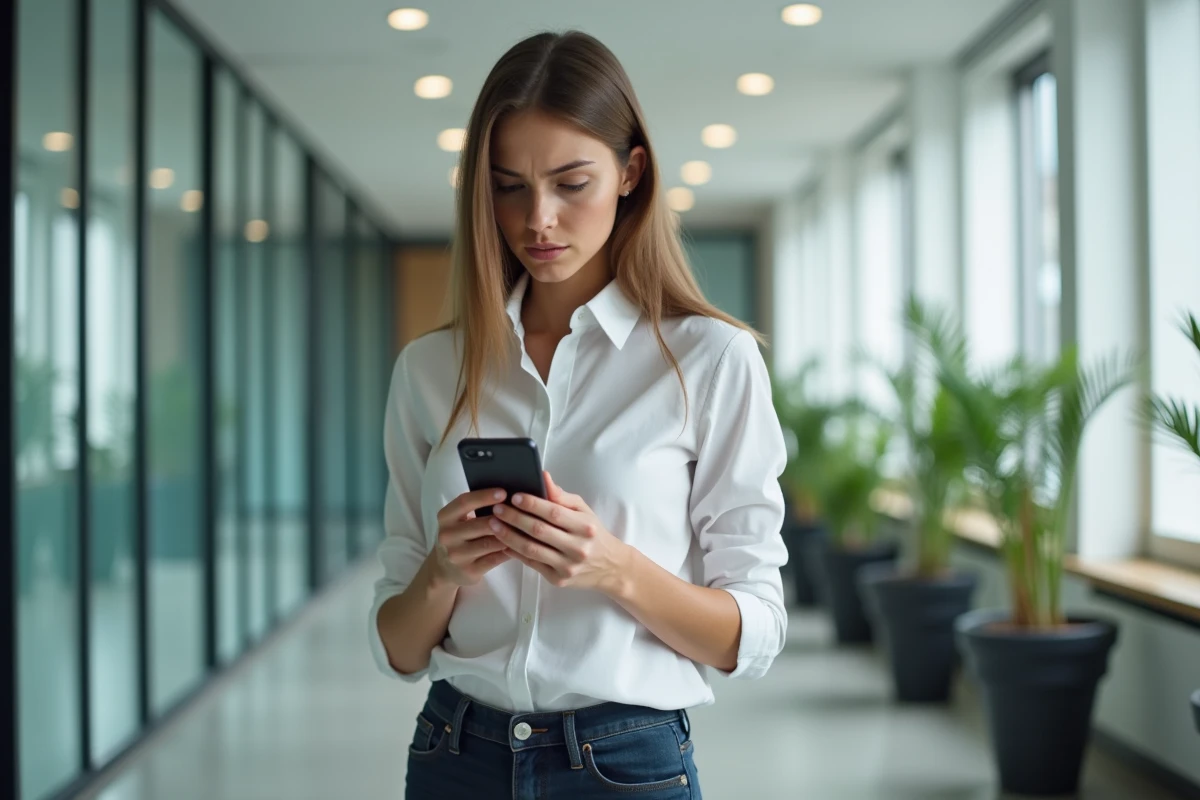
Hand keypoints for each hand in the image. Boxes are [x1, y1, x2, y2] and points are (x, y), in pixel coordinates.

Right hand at [429, 488, 513, 587]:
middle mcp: (447, 536)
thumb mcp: (458, 520)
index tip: (504, 492)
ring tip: (524, 527)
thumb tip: (505, 495)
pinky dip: (508, 551)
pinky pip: (494, 559)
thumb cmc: (459, 536)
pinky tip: (519, 545)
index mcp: (445, 517)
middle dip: (502, 518)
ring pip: (489, 543)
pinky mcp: (468, 570)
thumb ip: (474, 507)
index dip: (484, 496)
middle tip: (521, 512)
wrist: (444, 568)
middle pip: (480, 524)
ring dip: (508, 535)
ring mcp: (457, 555)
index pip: (464, 502)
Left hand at [487, 472, 630, 594]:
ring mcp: (567, 566)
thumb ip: (561, 496)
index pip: (554, 513)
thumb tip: (543, 476)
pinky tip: (503, 542)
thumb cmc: (593, 533)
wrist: (610, 566)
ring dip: (508, 536)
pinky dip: (515, 552)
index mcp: (585, 527)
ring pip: (531, 549)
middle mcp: (577, 548)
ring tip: (493, 524)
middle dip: (514, 518)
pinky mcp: (558, 579)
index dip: (532, 504)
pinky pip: (532, 563)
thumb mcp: (583, 511)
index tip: (514, 496)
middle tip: (497, 509)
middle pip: (539, 531)